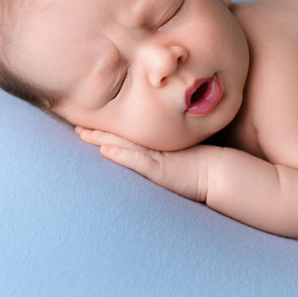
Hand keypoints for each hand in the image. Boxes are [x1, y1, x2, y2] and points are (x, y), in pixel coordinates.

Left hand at [75, 126, 210, 201]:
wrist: (220, 173)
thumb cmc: (204, 167)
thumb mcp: (181, 159)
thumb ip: (167, 156)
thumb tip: (157, 156)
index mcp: (159, 145)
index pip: (130, 134)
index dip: (111, 128)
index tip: (92, 123)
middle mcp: (155, 148)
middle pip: (122, 136)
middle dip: (98, 130)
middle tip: (77, 125)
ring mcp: (157, 157)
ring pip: (124, 144)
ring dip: (101, 139)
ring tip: (81, 134)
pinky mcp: (159, 169)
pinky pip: (136, 160)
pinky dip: (120, 155)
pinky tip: (104, 150)